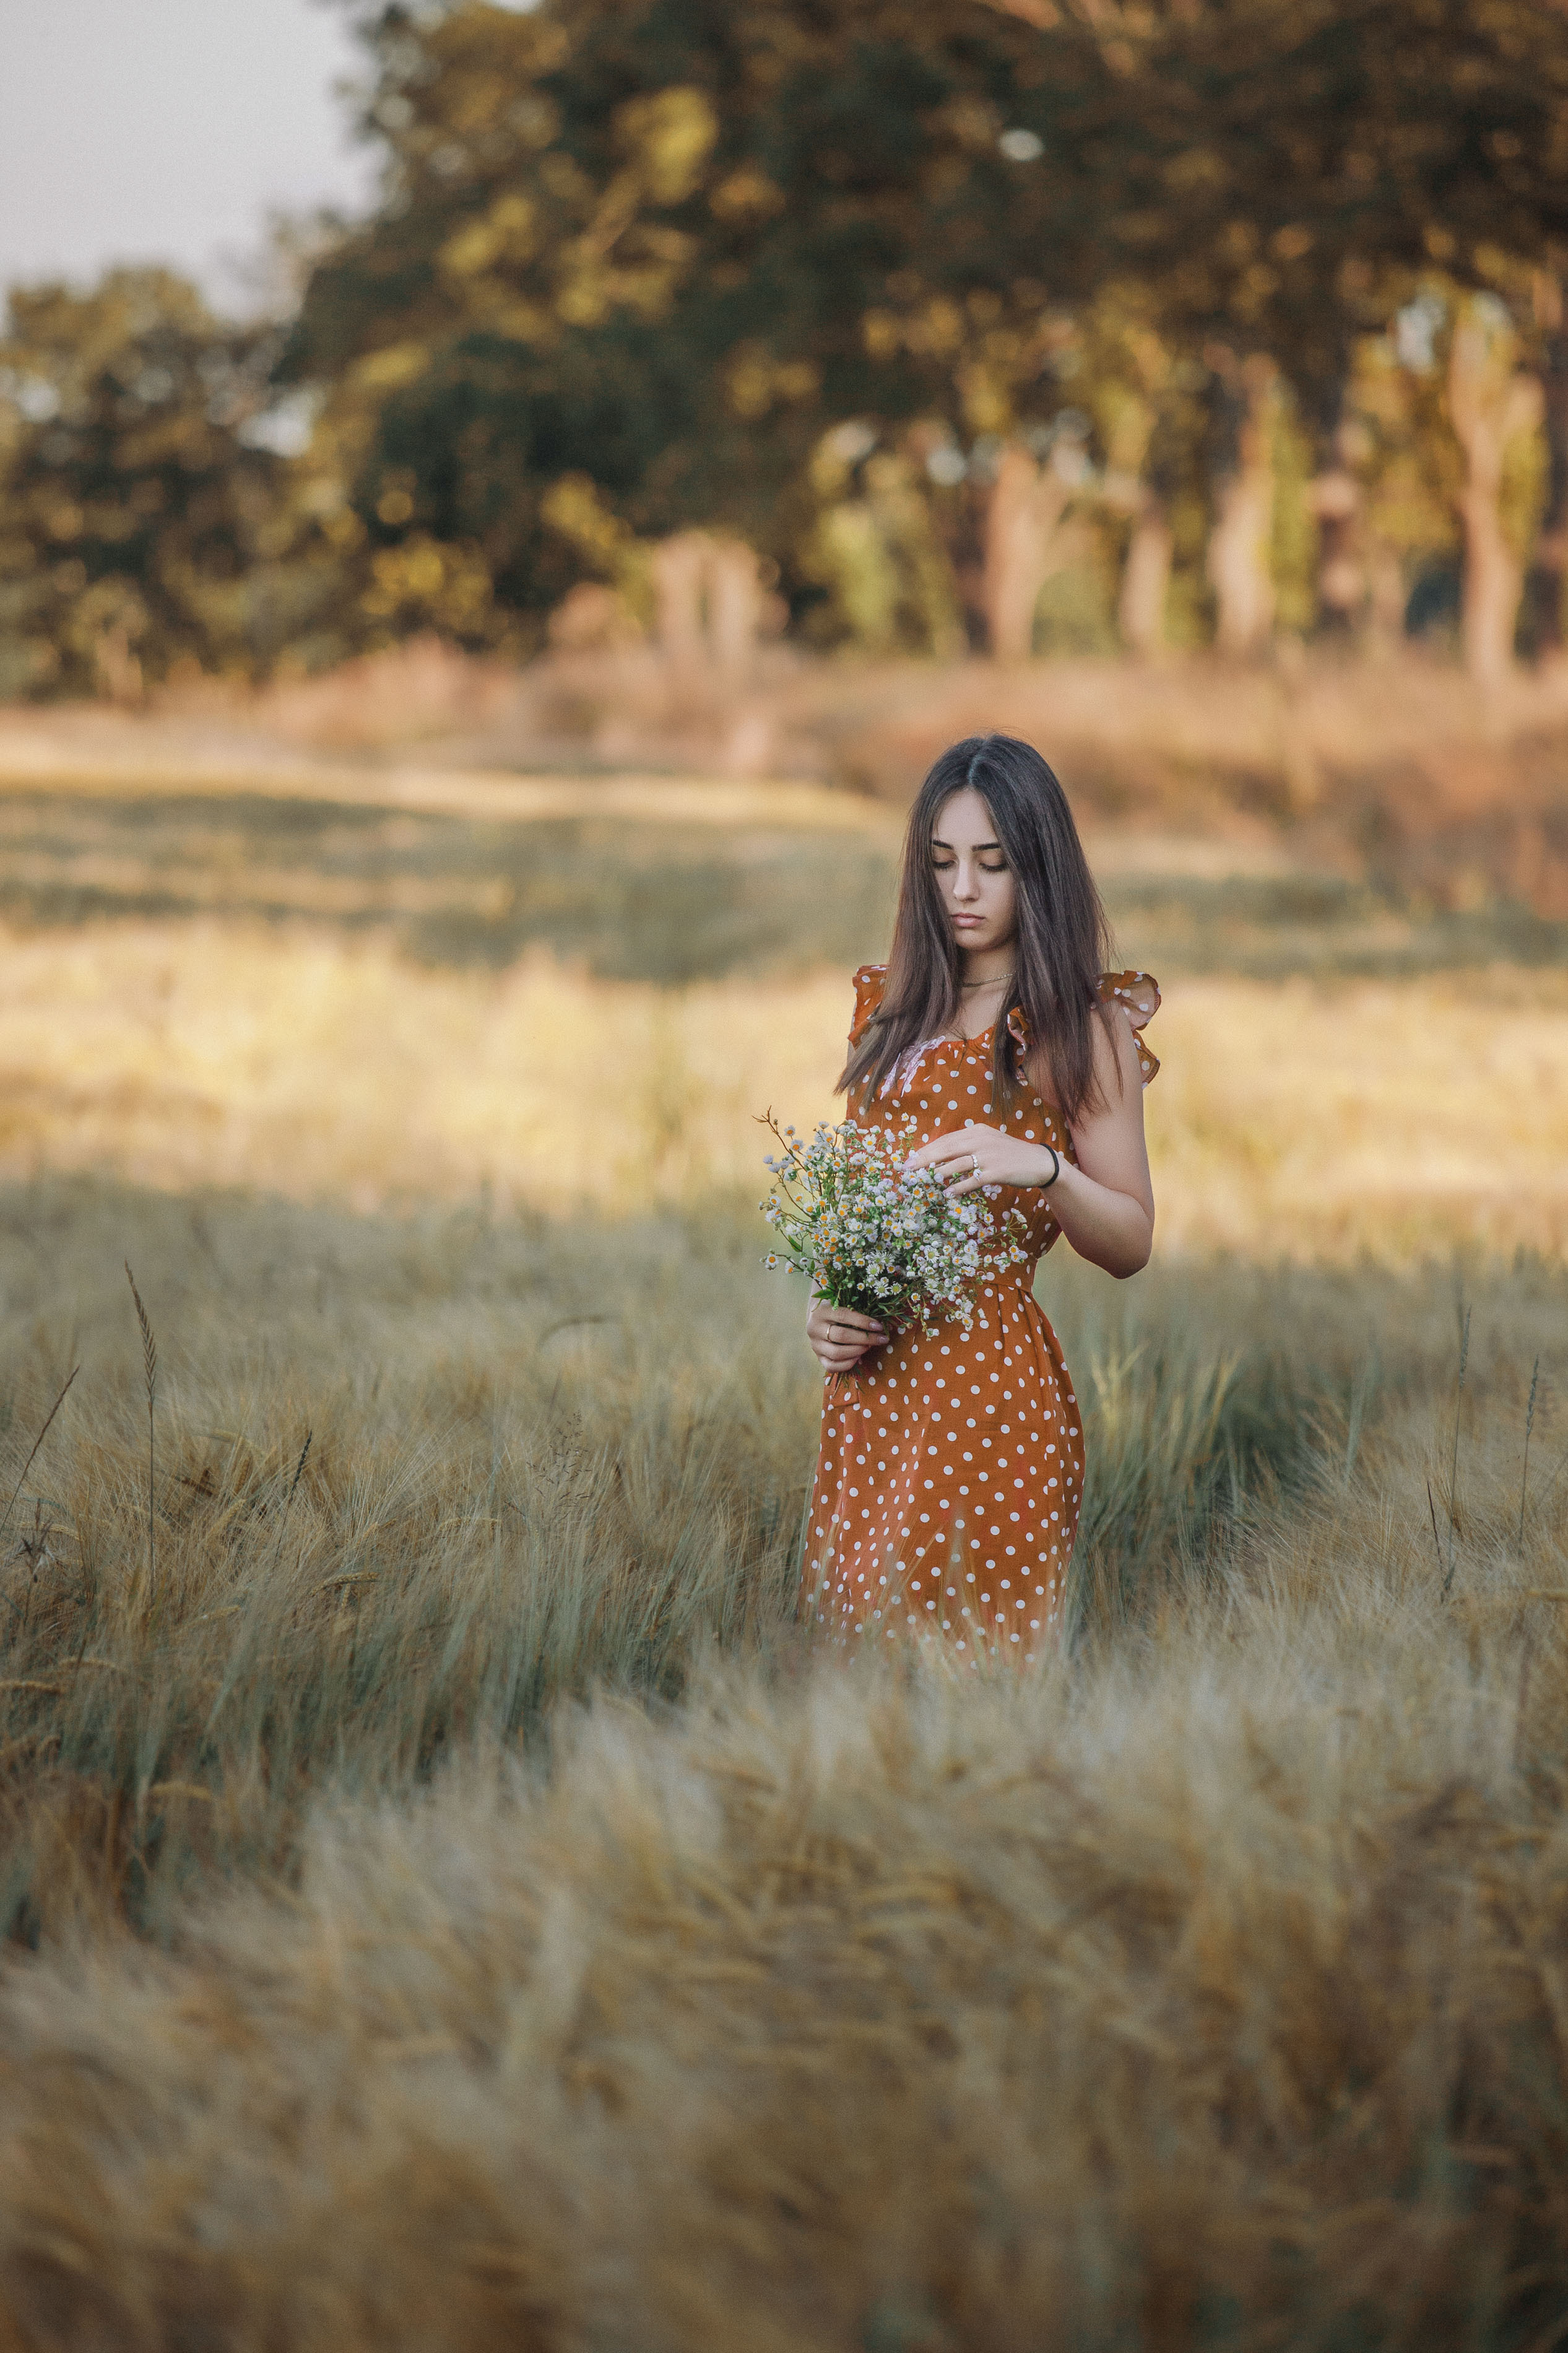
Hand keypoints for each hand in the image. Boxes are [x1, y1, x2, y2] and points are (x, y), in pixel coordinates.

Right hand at [806, 1298, 886, 1372]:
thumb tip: (885, 1325)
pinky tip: (858, 1357)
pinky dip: (847, 1364)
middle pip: (841, 1336)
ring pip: (836, 1353)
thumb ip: (859, 1311)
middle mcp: (814, 1328)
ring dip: (858, 1351)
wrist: (818, 1318)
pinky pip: (831, 1366)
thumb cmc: (837, 1309)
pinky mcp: (818, 1357)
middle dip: (865, 1338)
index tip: (879, 1326)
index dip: (863, 1321)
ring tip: (870, 1346)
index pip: (843, 1316)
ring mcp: (815, 1345)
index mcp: (821, 1311)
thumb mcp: (844, 1304)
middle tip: (882, 1339)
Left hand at [903, 1122, 1059, 1198]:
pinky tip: (948, 1193)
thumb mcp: (988, 1143)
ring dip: (939, 1173)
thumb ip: (967, 1147)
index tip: (911, 1160)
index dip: (927, 1150)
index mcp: (977, 1131)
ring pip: (958, 1163)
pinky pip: (974, 1179)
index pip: (946, 1140)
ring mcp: (990, 1155)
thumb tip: (940, 1158)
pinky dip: (960, 1186)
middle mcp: (981, 1140)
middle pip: (947, 1149)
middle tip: (908, 1170)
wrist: (1039, 1162)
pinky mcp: (998, 1171)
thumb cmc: (1009, 1155)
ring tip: (925, 1181)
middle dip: (925, 1160)